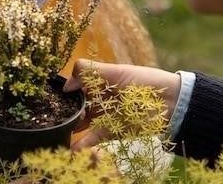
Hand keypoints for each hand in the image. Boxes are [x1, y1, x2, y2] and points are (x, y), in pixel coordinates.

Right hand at [63, 59, 180, 149]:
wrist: (171, 104)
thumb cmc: (145, 83)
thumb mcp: (117, 72)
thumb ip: (90, 73)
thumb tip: (66, 82)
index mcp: (101, 80)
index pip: (77, 83)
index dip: (65, 89)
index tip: (52, 95)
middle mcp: (100, 97)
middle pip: (77, 104)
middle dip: (65, 109)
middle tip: (55, 114)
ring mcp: (104, 115)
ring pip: (82, 122)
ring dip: (70, 127)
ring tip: (58, 131)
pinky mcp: (111, 131)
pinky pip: (93, 138)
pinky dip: (82, 144)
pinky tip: (71, 148)